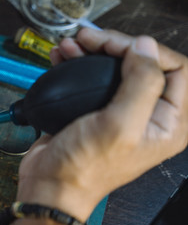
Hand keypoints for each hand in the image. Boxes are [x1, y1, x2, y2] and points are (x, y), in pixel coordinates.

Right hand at [17, 29, 187, 220]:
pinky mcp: (93, 111)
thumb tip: (145, 47)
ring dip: (93, 51)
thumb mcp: (120, 125)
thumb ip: (141, 83)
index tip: (116, 46)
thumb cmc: (85, 168)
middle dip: (116, 45)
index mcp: (168, 122)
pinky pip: (91, 78)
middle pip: (144, 63)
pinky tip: (62, 57)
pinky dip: (76, 63)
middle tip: (89, 39)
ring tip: (71, 44)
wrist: (49, 185)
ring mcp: (119, 112)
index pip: (177, 69)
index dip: (148, 51)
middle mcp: (147, 115)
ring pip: (115, 67)